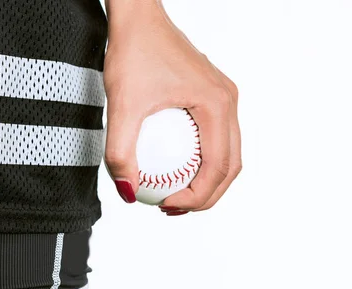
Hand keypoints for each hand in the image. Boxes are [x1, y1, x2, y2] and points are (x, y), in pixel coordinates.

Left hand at [103, 0, 241, 214]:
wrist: (139, 16)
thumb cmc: (133, 51)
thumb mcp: (121, 106)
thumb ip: (121, 152)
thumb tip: (128, 192)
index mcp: (218, 106)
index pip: (218, 167)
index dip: (197, 197)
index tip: (166, 204)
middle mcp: (228, 102)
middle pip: (230, 166)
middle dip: (206, 196)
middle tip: (172, 208)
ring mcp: (223, 97)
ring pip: (226, 153)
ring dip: (206, 180)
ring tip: (173, 193)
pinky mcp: (211, 94)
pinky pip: (215, 136)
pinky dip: (201, 160)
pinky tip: (172, 165)